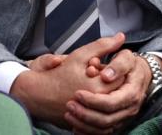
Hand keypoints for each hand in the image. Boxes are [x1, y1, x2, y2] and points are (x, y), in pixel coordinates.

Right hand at [10, 33, 125, 126]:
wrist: (38, 95)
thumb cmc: (57, 75)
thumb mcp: (80, 55)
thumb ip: (102, 46)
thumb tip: (121, 37)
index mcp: (99, 88)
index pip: (122, 78)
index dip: (118, 69)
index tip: (110, 64)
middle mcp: (99, 105)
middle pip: (119, 91)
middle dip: (114, 81)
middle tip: (105, 74)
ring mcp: (94, 115)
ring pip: (112, 105)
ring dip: (110, 94)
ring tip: (99, 85)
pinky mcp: (88, 123)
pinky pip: (103, 116)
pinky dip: (102, 107)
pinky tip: (94, 97)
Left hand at [66, 51, 151, 133]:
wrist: (139, 75)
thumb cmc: (130, 65)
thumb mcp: (126, 57)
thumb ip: (117, 64)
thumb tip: (106, 76)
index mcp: (131, 93)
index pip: (111, 102)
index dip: (93, 100)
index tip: (77, 93)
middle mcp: (129, 109)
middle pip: (107, 119)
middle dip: (86, 114)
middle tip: (69, 105)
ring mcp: (124, 117)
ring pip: (104, 129)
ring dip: (84, 124)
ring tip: (69, 115)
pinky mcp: (118, 122)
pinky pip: (103, 132)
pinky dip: (88, 131)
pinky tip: (75, 126)